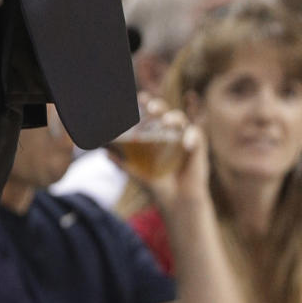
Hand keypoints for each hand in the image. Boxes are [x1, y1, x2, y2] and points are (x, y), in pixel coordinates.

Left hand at [121, 96, 210, 213]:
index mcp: (155, 133)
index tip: (138, 99)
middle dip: (157, 105)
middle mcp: (169, 132)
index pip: (149, 111)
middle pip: (164, 110)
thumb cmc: (158, 184)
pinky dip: (191, 136)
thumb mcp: (137, 173)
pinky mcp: (197, 148)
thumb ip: (122, 163)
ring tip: (166, 122)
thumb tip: (104, 153)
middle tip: (150, 108)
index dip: (144, 102)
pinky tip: (185, 144)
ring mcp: (183, 138)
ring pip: (181, 119)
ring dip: (173, 117)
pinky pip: (197, 135)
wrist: (177, 204)